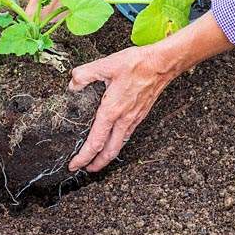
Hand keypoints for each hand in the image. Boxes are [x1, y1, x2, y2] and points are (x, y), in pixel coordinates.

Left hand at [68, 12, 234, 171]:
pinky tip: (113, 140)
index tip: (74, 165)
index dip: (84, 157)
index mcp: (112, 110)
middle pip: (109, 152)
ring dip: (107, 156)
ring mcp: (133, 119)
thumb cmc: (137, 64)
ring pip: (119, 146)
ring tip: (96, 159)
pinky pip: (126, 136)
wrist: (162, 64)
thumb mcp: (106, 64)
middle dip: (96, 165)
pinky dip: (117, 144)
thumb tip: (73, 84)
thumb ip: (85, 74)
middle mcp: (123, 119)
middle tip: (84, 169)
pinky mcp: (140, 115)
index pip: (96, 142)